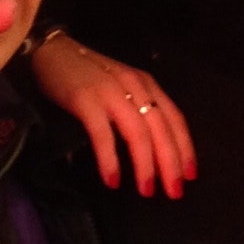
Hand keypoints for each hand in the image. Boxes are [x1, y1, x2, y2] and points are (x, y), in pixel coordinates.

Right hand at [31, 33, 196, 198]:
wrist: (54, 51)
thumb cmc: (90, 74)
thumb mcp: (124, 87)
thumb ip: (139, 109)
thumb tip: (155, 150)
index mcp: (147, 84)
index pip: (174, 118)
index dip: (185, 147)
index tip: (190, 175)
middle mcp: (134, 86)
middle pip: (160, 128)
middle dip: (170, 162)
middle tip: (174, 192)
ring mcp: (111, 92)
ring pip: (137, 132)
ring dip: (145, 164)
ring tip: (146, 190)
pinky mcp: (85, 99)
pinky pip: (103, 133)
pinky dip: (110, 158)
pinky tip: (112, 179)